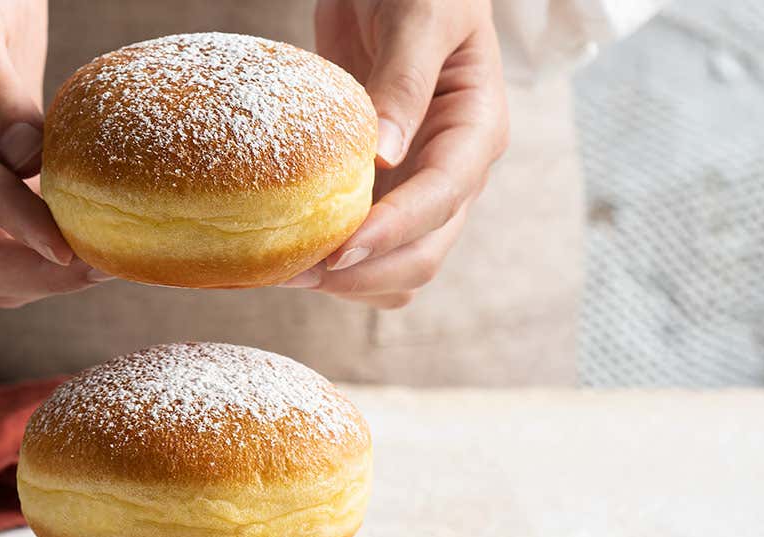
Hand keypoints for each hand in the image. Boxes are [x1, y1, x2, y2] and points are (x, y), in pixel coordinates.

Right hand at [0, 0, 107, 307]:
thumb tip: (26, 161)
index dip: (17, 221)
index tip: (69, 247)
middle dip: (38, 273)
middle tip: (104, 266)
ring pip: (0, 263)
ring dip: (51, 275)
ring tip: (113, 260)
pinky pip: (24, 237)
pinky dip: (59, 249)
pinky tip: (105, 240)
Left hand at [288, 0, 508, 307]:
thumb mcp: (419, 17)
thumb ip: (404, 81)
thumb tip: (382, 157)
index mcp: (476, 129)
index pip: (440, 198)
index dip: (391, 233)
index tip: (338, 253)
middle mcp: (455, 170)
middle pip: (424, 252)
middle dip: (364, 273)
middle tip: (295, 274)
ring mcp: (418, 187)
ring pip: (399, 266)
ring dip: (350, 282)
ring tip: (287, 273)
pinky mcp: (384, 192)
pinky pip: (370, 250)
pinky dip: (338, 265)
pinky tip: (295, 257)